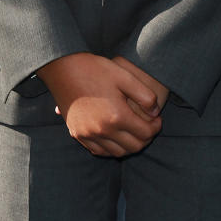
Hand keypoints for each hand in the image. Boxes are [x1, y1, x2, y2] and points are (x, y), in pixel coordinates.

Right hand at [37, 53, 161, 156]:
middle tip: (149, 126)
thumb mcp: (124, 75)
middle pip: (133, 147)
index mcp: (116, 116)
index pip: (145, 133)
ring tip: (134, 131)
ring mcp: (88, 134)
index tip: (157, 119)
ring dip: (130, 145)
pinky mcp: (77, 134)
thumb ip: (144, 95)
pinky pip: (99, 151)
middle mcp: (102, 130)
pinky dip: (111, 148)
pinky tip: (115, 136)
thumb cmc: (95, 69)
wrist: (63, 68)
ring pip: (117, 152)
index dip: (156, 127)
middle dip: (146, 138)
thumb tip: (155, 112)